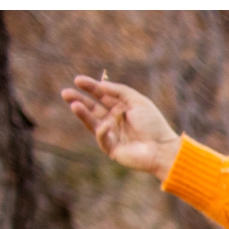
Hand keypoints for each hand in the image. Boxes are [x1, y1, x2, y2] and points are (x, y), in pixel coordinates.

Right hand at [60, 76, 180, 179]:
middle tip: (65, 93)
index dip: (90, 87)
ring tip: (73, 104)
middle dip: (79, 100)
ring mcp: (113, 134)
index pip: (102, 95)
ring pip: (93, 122)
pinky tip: (105, 125)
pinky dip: (102, 130)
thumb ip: (118, 91)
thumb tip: (100, 85)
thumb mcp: (137, 101)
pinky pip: (102, 137)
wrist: (162, 149)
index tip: (77, 80)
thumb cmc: (153, 124)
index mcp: (122, 108)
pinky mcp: (111, 149)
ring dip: (82, 113)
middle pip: (93, 108)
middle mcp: (116, 120)